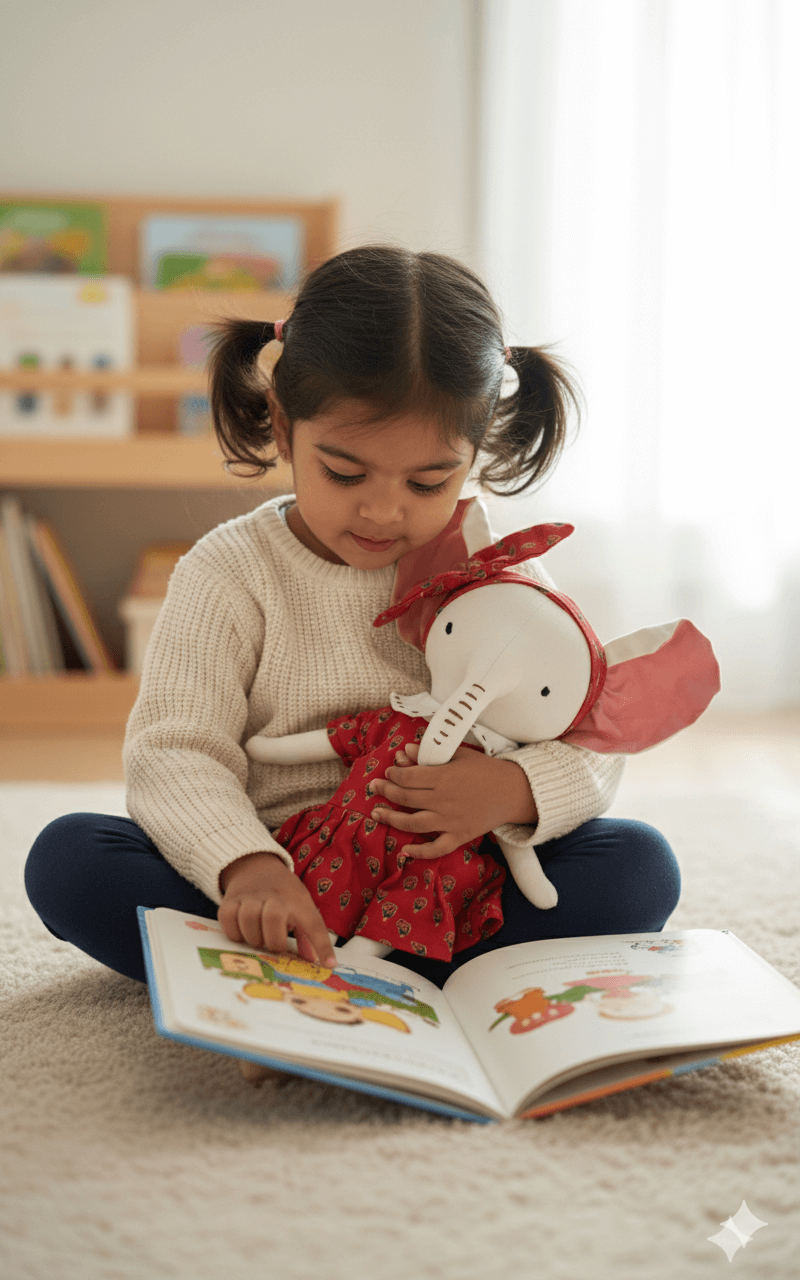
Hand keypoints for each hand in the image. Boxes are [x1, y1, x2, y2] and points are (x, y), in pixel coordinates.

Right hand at [218, 852, 336, 966]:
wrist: (256, 865)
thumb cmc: (284, 893)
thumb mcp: (301, 905)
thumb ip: (307, 934)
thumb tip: (312, 961)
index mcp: (297, 900)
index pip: (313, 924)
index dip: (322, 946)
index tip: (328, 965)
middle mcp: (274, 896)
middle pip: (273, 917)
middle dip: (273, 940)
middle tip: (273, 946)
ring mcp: (251, 896)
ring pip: (248, 917)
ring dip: (253, 937)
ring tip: (257, 939)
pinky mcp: (230, 899)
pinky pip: (227, 918)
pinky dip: (233, 931)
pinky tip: (241, 933)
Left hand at [369, 741, 537, 858]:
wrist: (514, 792)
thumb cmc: (486, 770)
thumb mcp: (460, 755)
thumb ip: (431, 753)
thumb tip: (405, 750)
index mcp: (444, 777)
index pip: (408, 777)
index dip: (393, 774)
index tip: (388, 772)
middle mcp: (444, 800)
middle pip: (406, 798)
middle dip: (386, 792)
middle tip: (375, 788)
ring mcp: (451, 821)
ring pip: (413, 823)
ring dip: (391, 819)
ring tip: (377, 814)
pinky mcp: (460, 836)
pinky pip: (436, 848)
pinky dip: (419, 852)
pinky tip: (404, 850)